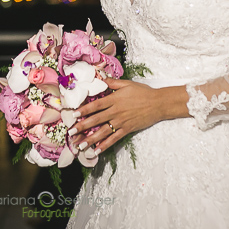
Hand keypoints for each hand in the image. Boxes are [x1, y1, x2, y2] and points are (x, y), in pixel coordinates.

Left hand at [68, 78, 188, 154]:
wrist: (158, 103)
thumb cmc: (142, 92)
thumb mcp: (127, 84)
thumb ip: (112, 82)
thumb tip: (99, 77)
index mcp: (114, 99)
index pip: (96, 105)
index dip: (84, 110)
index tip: (73, 114)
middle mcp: (115, 111)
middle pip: (96, 120)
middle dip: (82, 127)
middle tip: (70, 133)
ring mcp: (121, 122)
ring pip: (103, 131)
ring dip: (90, 139)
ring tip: (80, 145)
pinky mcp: (127, 129)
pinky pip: (114, 139)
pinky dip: (105, 145)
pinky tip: (97, 150)